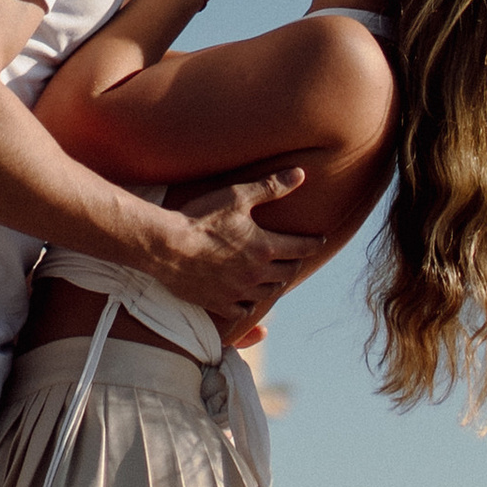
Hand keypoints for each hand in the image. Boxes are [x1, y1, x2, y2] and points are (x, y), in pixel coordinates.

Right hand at [144, 171, 309, 324]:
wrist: (166, 245)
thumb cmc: (202, 217)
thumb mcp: (237, 196)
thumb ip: (271, 187)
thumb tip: (300, 174)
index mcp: (265, 247)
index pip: (301, 247)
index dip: (313, 243)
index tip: (320, 240)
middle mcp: (257, 273)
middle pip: (287, 273)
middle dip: (295, 264)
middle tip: (296, 259)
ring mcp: (238, 291)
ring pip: (268, 294)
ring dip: (274, 284)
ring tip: (274, 278)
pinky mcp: (219, 303)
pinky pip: (243, 312)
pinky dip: (248, 306)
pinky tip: (247, 301)